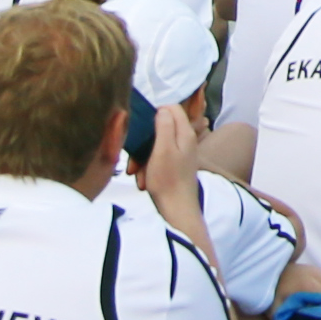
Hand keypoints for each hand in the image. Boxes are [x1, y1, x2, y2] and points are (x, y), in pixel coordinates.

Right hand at [135, 102, 211, 224]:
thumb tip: (163, 109)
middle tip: (134, 159)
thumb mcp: (163, 149)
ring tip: (137, 174)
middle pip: (161, 129)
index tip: (141, 127)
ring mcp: (181, 154)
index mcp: (185, 133)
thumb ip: (164, 126)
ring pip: (156, 147)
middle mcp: (185, 141)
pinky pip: (157, 161)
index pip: (173, 108)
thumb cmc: (168, 180)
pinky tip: (143, 182)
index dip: (155, 113)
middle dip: (144, 142)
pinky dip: (148, 169)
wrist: (176, 211)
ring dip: (143, 159)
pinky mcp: (175, 167)